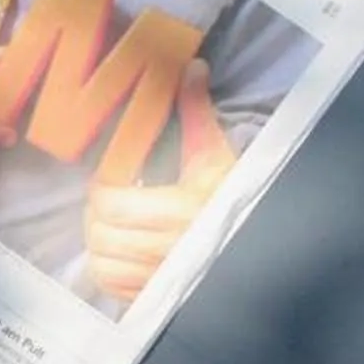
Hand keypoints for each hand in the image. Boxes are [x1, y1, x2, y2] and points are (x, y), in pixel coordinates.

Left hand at [82, 62, 236, 307]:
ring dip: (99, 245)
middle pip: (101, 236)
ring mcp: (163, 278)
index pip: (112, 205)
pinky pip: (116, 290)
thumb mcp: (217, 152)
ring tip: (109, 227)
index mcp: (179, 211)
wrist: (268, 237)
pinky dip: (109, 271)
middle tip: (104, 200)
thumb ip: (197, 110)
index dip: (100, 190)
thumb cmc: (237, 193)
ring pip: (103, 267)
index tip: (107, 180)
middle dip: (95, 216)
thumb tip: (191, 67)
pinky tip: (121, 253)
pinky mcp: (162, 296)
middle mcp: (168, 251)